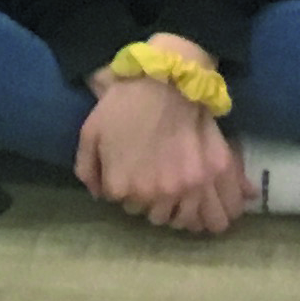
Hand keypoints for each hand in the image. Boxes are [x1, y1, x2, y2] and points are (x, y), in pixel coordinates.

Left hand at [74, 68, 242, 235]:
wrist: (162, 81)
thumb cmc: (123, 105)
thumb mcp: (90, 134)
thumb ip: (87, 170)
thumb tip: (99, 194)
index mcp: (120, 187)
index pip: (122, 204)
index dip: (126, 188)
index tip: (132, 173)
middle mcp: (151, 195)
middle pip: (153, 215)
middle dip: (152, 200)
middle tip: (156, 180)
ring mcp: (182, 189)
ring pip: (185, 220)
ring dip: (181, 211)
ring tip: (182, 199)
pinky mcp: (207, 176)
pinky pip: (212, 208)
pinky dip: (210, 212)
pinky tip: (207, 209)